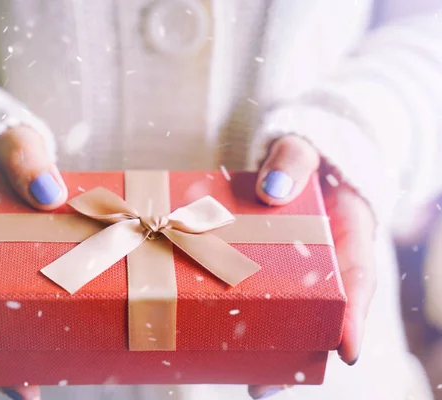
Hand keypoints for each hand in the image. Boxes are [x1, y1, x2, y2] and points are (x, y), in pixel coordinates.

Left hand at [248, 136, 376, 398]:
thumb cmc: (305, 156)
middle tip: (269, 385)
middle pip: (321, 314)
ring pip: (290, 314)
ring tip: (248, 380)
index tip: (348, 351)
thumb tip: (272, 190)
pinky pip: (259, 294)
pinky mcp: (266, 267)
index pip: (359, 280)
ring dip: (270, 348)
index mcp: (348, 235)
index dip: (355, 317)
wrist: (292, 159)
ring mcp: (295, 269)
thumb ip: (292, 160)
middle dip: (300, 352)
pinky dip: (246, 317)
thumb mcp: (303, 148)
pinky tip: (222, 337)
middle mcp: (325, 263)